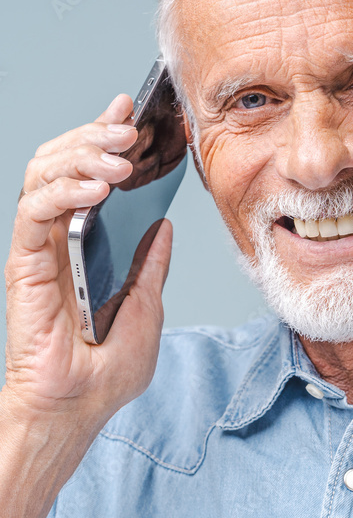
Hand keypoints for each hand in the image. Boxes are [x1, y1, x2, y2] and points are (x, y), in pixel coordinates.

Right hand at [3, 93, 172, 427]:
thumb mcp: (147, 306)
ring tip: (120, 158)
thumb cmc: (107, 368)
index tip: (131, 112)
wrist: (81, 405)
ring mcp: (40, 248)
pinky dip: (64, 191)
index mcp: (88, 243)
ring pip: (43, 175)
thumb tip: (162, 225)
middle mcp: (60, 238)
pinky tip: (96, 190)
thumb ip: (149, 263)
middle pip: (64, 163)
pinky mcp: (24, 262)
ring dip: (83, 156)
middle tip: (129, 130)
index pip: (90, 175)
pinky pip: (35, 211)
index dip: (104, 138)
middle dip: (96, 136)